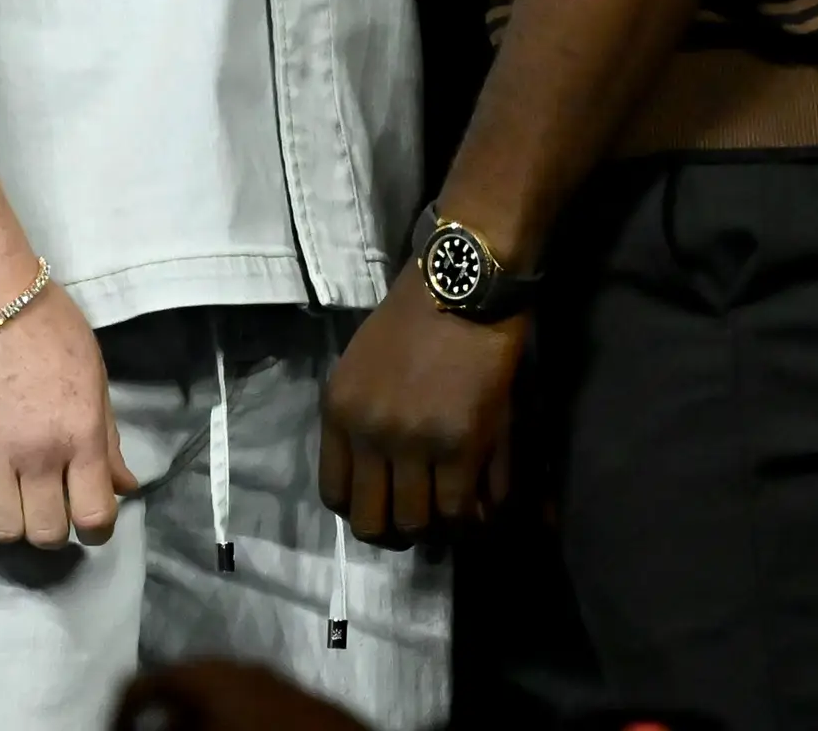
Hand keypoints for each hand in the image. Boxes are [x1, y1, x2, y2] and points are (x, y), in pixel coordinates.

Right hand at [0, 276, 135, 548]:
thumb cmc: (48, 325)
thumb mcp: (94, 375)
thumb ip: (108, 437)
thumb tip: (126, 487)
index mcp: (82, 434)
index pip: (95, 516)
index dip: (96, 527)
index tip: (88, 515)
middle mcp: (40, 453)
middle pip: (46, 533)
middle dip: (52, 527)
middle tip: (47, 501)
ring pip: (1, 530)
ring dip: (10, 520)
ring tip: (11, 494)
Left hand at [318, 273, 521, 546]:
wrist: (463, 284)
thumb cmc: (415, 317)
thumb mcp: (362, 365)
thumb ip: (362, 420)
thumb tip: (381, 477)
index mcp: (339, 411)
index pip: (336, 495)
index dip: (363, 511)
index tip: (387, 505)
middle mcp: (370, 434)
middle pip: (373, 523)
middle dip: (399, 532)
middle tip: (423, 521)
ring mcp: (415, 443)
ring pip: (418, 524)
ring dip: (438, 528)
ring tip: (456, 516)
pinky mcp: (461, 445)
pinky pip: (459, 510)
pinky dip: (472, 518)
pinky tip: (481, 507)